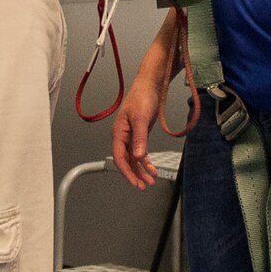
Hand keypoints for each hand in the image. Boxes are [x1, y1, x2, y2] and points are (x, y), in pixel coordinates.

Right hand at [112, 66, 170, 188]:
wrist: (150, 85)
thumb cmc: (142, 97)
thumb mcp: (141, 119)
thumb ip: (139, 139)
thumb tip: (138, 156)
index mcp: (118, 133)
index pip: (120, 158)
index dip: (127, 172)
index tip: (135, 182)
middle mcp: (123, 136)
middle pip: (126, 161)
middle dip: (135, 174)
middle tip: (143, 186)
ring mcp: (131, 136)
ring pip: (134, 158)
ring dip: (141, 170)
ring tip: (150, 180)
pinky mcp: (140, 135)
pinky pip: (141, 152)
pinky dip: (146, 161)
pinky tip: (152, 169)